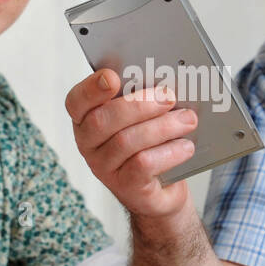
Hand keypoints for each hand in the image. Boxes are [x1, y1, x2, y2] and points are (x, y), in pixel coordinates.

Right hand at [64, 68, 196, 218]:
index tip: (112, 77)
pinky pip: (143, 165)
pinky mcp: (125, 186)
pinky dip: (168, 152)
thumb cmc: (149, 144)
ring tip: (187, 120)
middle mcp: (89, 144)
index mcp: (87, 119)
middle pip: (102, 120)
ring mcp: (104, 167)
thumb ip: (142, 99)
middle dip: (138, 105)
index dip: (91, 89)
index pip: (76, 101)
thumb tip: (162, 84)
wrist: (161, 188)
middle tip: (169, 96)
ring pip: (126, 141)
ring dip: (162, 127)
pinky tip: (185, 146)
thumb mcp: (141, 118)